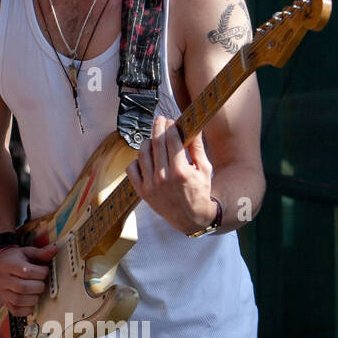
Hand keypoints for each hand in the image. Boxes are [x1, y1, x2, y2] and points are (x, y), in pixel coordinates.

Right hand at [0, 243, 55, 316]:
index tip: (44, 271)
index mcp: (9, 265)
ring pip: (18, 300)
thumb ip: (41, 253)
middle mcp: (3, 279)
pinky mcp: (4, 301)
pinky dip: (26, 309)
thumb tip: (54, 249)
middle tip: (41, 283)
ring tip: (37, 292)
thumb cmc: (14, 259)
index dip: (40, 273)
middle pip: (23, 287)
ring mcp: (3, 292)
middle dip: (38, 286)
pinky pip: (15, 310)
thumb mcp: (26, 252)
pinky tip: (31, 302)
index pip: (26, 272)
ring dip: (33, 298)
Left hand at [126, 114, 215, 234]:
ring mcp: (151, 185)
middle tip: (160, 120)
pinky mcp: (142, 192)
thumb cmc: (199, 192)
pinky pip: (132, 169)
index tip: (171, 121)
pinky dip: (136, 160)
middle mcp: (163, 178)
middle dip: (158, 127)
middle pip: (156, 143)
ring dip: (147, 141)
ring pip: (143, 153)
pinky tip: (145, 157)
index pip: (172, 140)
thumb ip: (197, 147)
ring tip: (153, 138)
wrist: (190, 218)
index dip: (170, 127)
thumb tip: (193, 126)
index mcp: (181, 171)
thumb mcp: (205, 169)